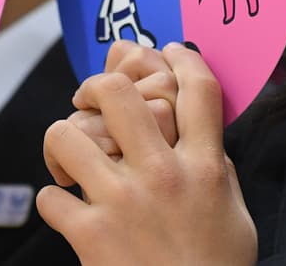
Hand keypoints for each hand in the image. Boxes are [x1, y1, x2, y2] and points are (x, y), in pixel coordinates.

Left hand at [38, 44, 255, 265]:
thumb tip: (197, 135)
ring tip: (71, 160)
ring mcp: (122, 203)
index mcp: (204, 167)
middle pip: (119, 92)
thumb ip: (216, 168)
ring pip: (67, 135)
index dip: (182, 57)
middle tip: (91, 101)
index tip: (169, 48)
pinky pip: (50, 196)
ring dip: (62, 143)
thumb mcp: (235, 214)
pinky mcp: (89, 236)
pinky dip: (55, 201)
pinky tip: (70, 210)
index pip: (197, 90)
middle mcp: (162, 175)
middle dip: (97, 86)